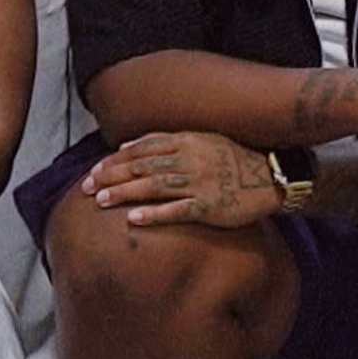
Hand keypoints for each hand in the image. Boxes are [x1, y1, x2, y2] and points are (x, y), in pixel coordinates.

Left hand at [86, 130, 277, 230]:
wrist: (270, 177)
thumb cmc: (234, 159)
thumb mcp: (203, 140)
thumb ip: (166, 141)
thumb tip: (128, 144)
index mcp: (188, 141)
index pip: (143, 149)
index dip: (116, 159)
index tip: (94, 170)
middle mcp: (190, 159)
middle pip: (143, 167)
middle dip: (112, 176)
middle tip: (87, 187)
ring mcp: (199, 183)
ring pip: (154, 187)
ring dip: (125, 193)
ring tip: (101, 200)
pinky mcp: (209, 206)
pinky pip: (177, 210)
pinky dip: (154, 214)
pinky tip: (133, 219)